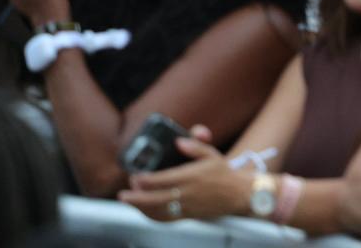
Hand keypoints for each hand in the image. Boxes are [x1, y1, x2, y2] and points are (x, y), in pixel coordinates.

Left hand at [119, 129, 248, 221]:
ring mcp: (186, 207)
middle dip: (135, 198)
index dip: (145, 180)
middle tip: (123, 194)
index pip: (162, 180)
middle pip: (154, 199)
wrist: (238, 195)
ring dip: (140, 208)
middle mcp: (187, 193)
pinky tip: (144, 212)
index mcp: (191, 177)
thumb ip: (195, 146)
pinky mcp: (187, 216)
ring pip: (157, 211)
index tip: (134, 177)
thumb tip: (179, 140)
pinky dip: (151, 217)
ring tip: (129, 202)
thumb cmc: (224, 173)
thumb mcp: (212, 155)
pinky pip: (165, 219)